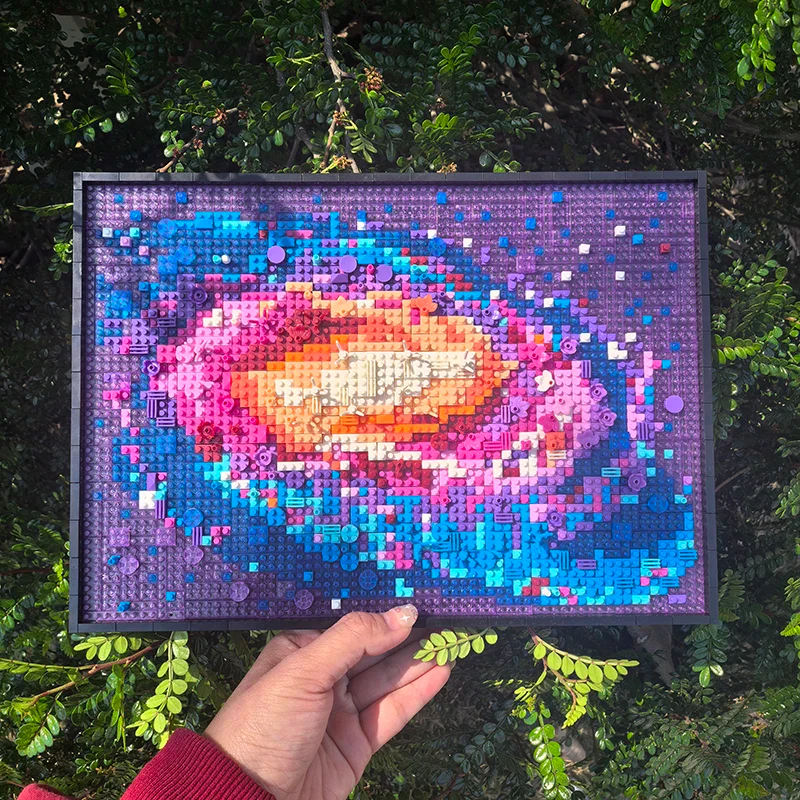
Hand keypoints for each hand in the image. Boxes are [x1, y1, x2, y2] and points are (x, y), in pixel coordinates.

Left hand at [204, 605, 450, 799]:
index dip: (386, 617)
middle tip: (447, 622)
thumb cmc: (266, 723)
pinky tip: (441, 673)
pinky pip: (392, 711)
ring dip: (419, 662)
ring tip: (453, 643)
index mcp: (302, 652)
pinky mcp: (358, 743)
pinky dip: (418, 692)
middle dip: (408, 638)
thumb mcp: (304, 671)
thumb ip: (355, 639)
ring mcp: (341, 711)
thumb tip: (405, 612)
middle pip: (374, 652)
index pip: (352, 628)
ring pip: (387, 680)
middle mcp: (323, 677)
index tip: (422, 604)